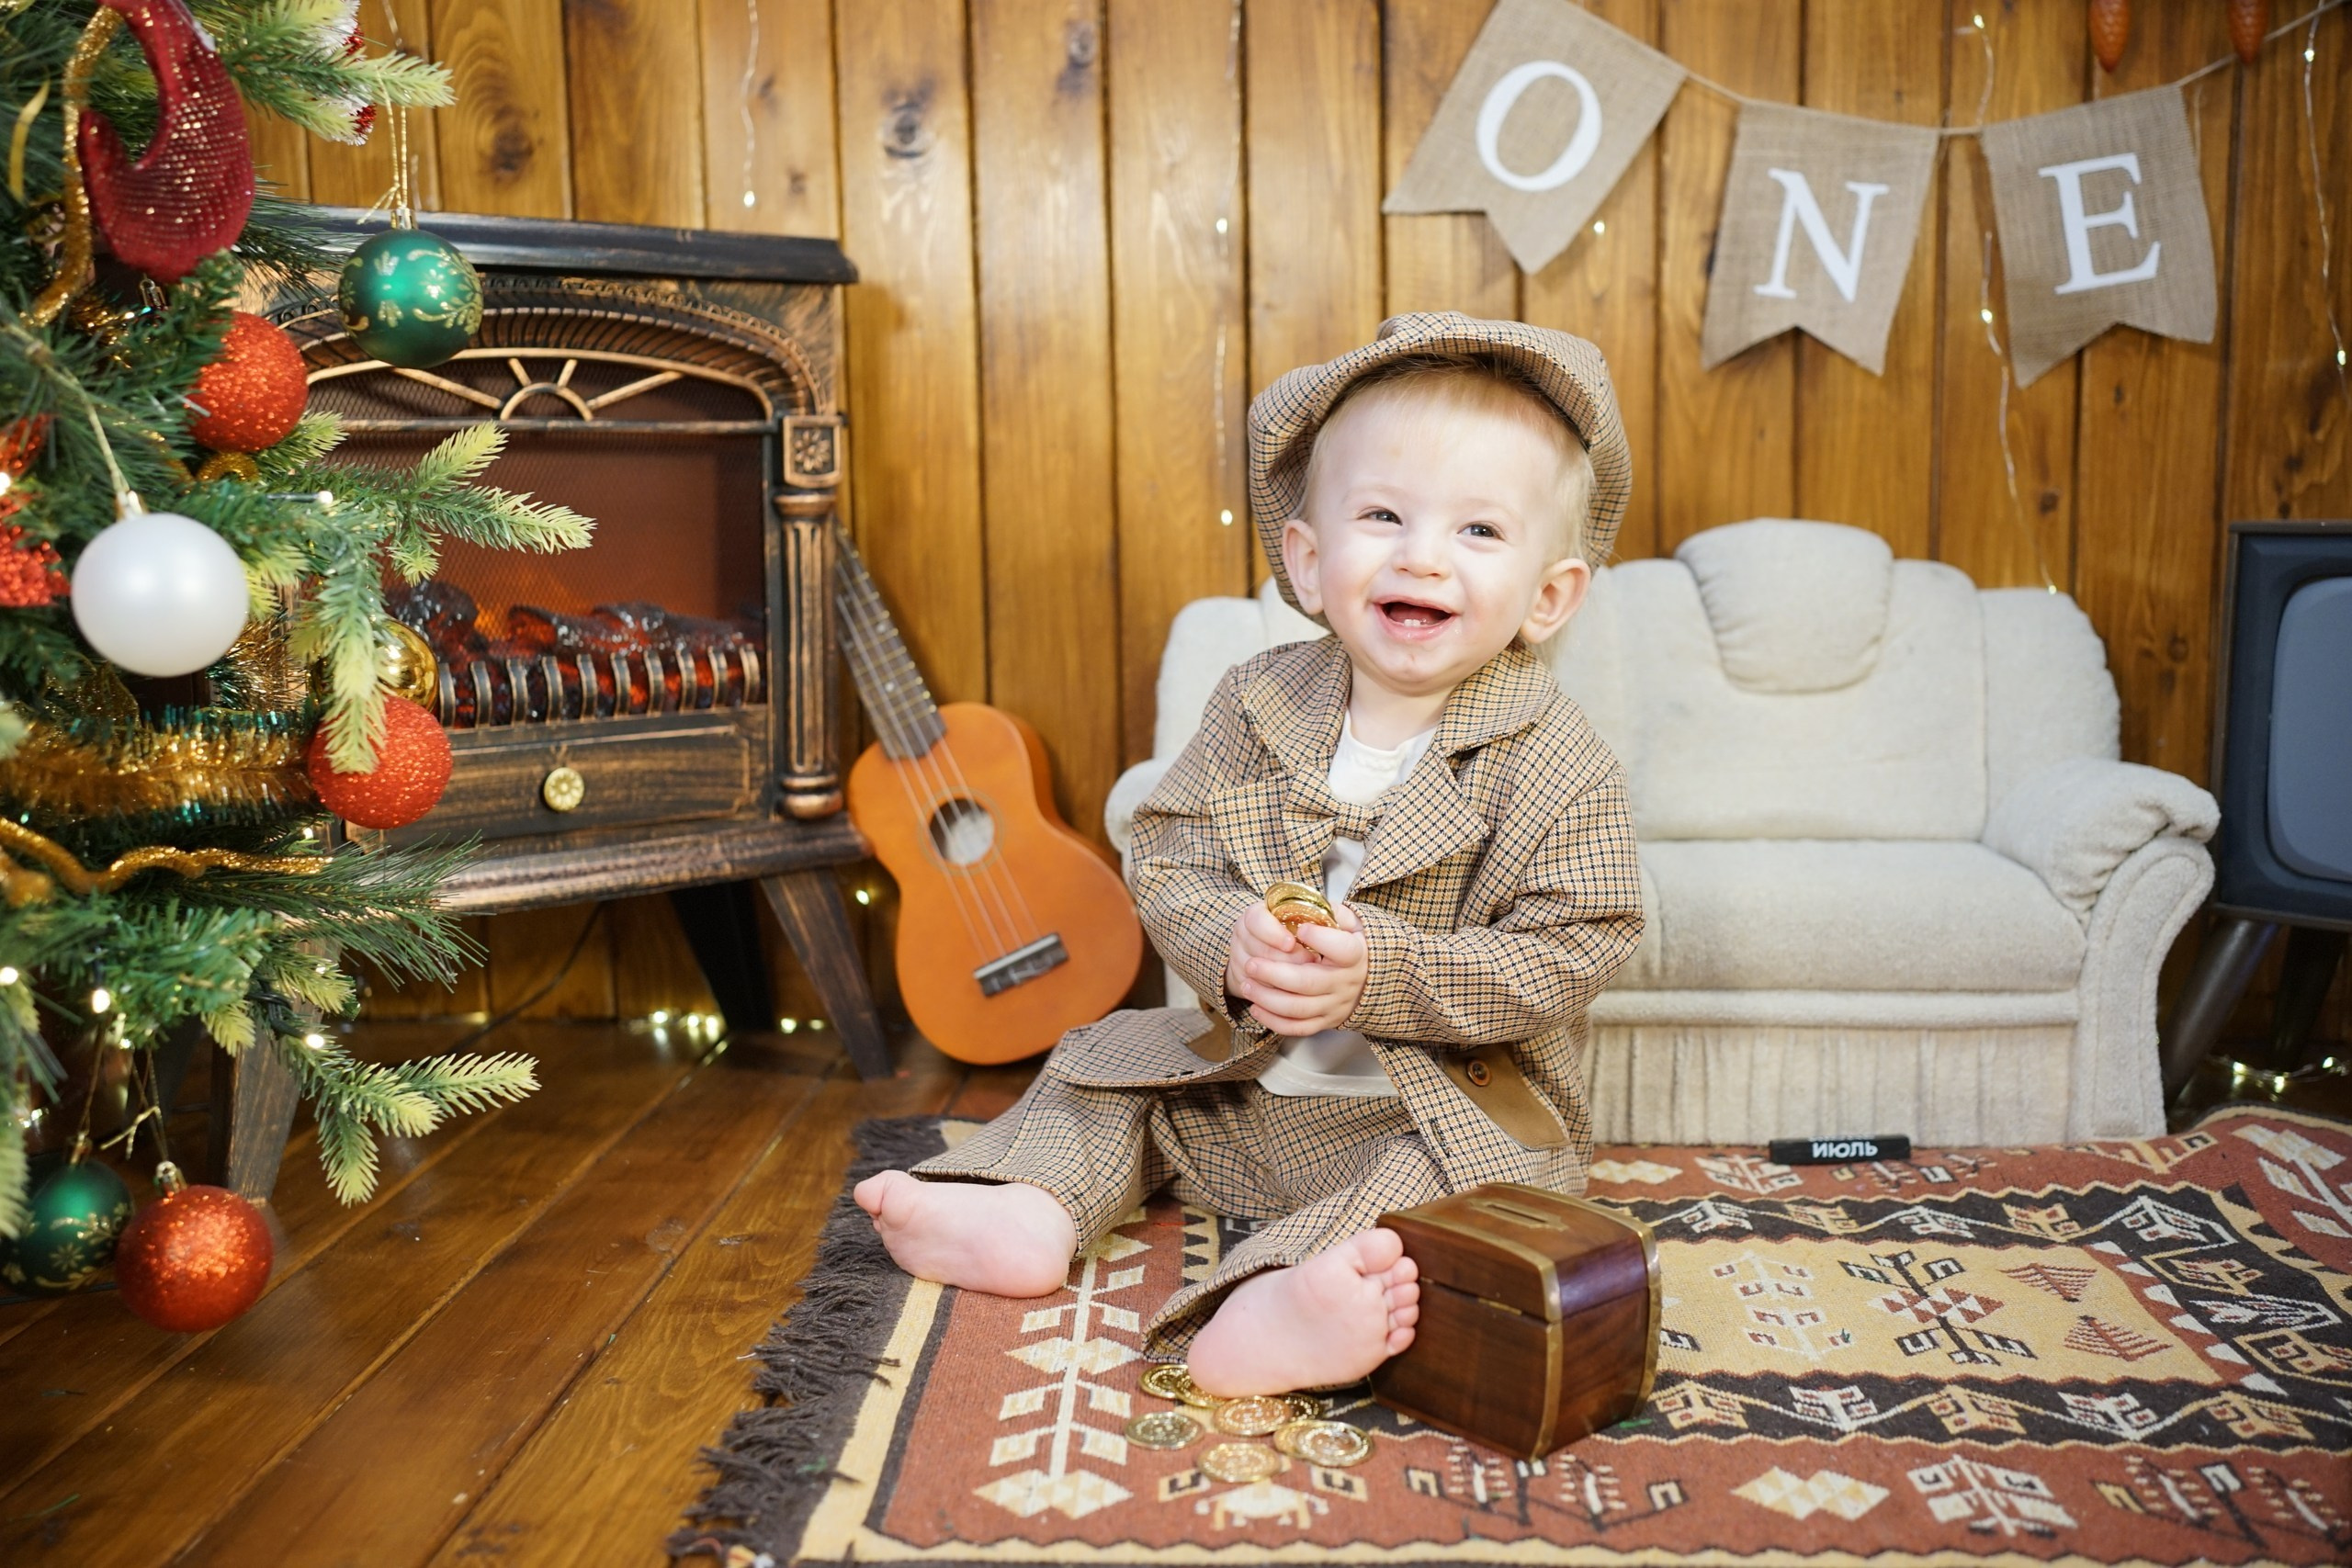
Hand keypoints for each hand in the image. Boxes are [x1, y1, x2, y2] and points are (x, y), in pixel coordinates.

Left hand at [1225, 900, 1367, 1035]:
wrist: (1367, 980)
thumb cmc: (1348, 945)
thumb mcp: (1350, 923)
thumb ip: (1333, 913)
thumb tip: (1312, 908)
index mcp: (1354, 955)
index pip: (1343, 950)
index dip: (1322, 939)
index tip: (1302, 929)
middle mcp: (1345, 983)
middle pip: (1310, 982)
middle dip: (1276, 974)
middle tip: (1251, 964)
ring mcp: (1334, 1005)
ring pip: (1300, 1008)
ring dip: (1268, 998)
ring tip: (1247, 984)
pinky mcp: (1324, 1022)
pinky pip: (1298, 1028)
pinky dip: (1274, 1021)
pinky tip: (1256, 1007)